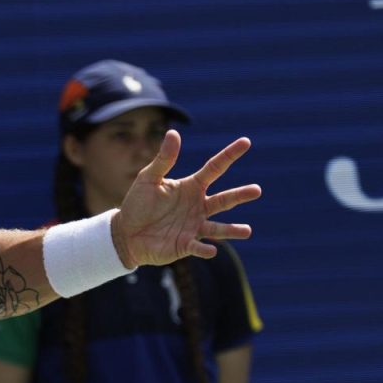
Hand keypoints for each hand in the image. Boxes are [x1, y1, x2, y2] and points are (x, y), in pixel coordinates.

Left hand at [113, 130, 259, 267]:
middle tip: (256, 190)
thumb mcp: (148, 178)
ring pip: (217, 228)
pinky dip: (205, 249)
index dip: (229, 155)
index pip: (214, 168)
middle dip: (240, 195)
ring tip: (247, 231)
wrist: (126, 232)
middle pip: (223, 200)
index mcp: (191, 187)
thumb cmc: (138, 203)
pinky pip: (197, 247)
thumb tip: (173, 132)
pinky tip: (211, 250)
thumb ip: (163, 159)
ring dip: (232, 230)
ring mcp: (194, 226)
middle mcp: (198, 206)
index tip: (246, 142)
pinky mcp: (185, 245)